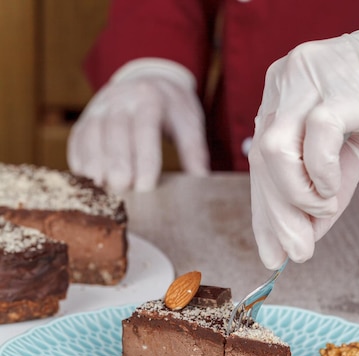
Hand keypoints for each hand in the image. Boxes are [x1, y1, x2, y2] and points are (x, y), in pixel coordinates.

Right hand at [68, 72, 209, 192]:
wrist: (148, 80)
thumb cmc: (171, 110)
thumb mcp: (189, 123)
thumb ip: (195, 152)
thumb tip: (202, 183)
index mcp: (149, 99)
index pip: (145, 130)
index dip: (144, 160)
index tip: (147, 186)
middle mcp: (119, 100)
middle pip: (114, 134)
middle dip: (117, 165)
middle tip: (123, 191)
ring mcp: (98, 108)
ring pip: (90, 137)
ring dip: (95, 166)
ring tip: (103, 192)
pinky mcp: (83, 121)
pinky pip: (77, 142)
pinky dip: (80, 163)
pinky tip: (88, 183)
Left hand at [249, 7, 358, 267]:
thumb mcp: (346, 157)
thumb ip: (320, 193)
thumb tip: (300, 241)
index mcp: (281, 96)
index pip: (260, 163)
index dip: (264, 212)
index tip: (271, 252)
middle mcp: (285, 82)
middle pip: (262, 161)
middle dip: (277, 218)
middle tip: (296, 253)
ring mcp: (308, 80)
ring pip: (275, 153)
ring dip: (298, 196)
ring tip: (325, 206)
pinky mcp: (337, 88)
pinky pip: (315, 142)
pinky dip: (321, 176)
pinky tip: (334, 189)